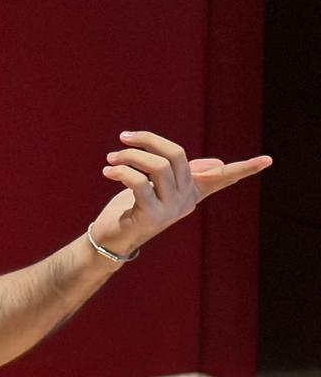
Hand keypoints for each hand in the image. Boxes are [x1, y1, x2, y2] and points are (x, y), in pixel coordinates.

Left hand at [91, 130, 271, 257]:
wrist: (111, 239)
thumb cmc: (132, 208)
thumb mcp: (158, 187)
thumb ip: (183, 174)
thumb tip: (218, 164)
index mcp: (191, 192)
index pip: (223, 178)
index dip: (245, 169)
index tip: (268, 160)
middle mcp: (186, 202)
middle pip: (177, 156)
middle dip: (149, 140)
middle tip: (124, 137)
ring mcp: (170, 210)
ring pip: (158, 166)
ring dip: (130, 155)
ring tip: (111, 158)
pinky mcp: (151, 215)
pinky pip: (139, 182)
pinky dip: (121, 171)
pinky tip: (108, 172)